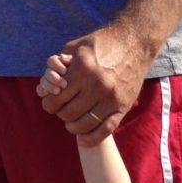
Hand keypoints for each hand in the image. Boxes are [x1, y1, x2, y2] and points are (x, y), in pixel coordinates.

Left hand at [37, 25, 151, 145]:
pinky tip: (82, 140)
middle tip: (61, 111)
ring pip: (84, 124)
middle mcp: (96, 85)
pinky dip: (91, 139)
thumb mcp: (78, 46)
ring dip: (73, 127)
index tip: (50, 102)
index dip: (49, 103)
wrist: (135, 43)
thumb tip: (46, 84)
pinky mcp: (123, 107)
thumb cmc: (103, 43)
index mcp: (83, 68)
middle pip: (68, 113)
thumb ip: (60, 63)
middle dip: (60, 114)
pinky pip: (105, 130)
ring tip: (71, 123)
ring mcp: (111, 98)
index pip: (56, 97)